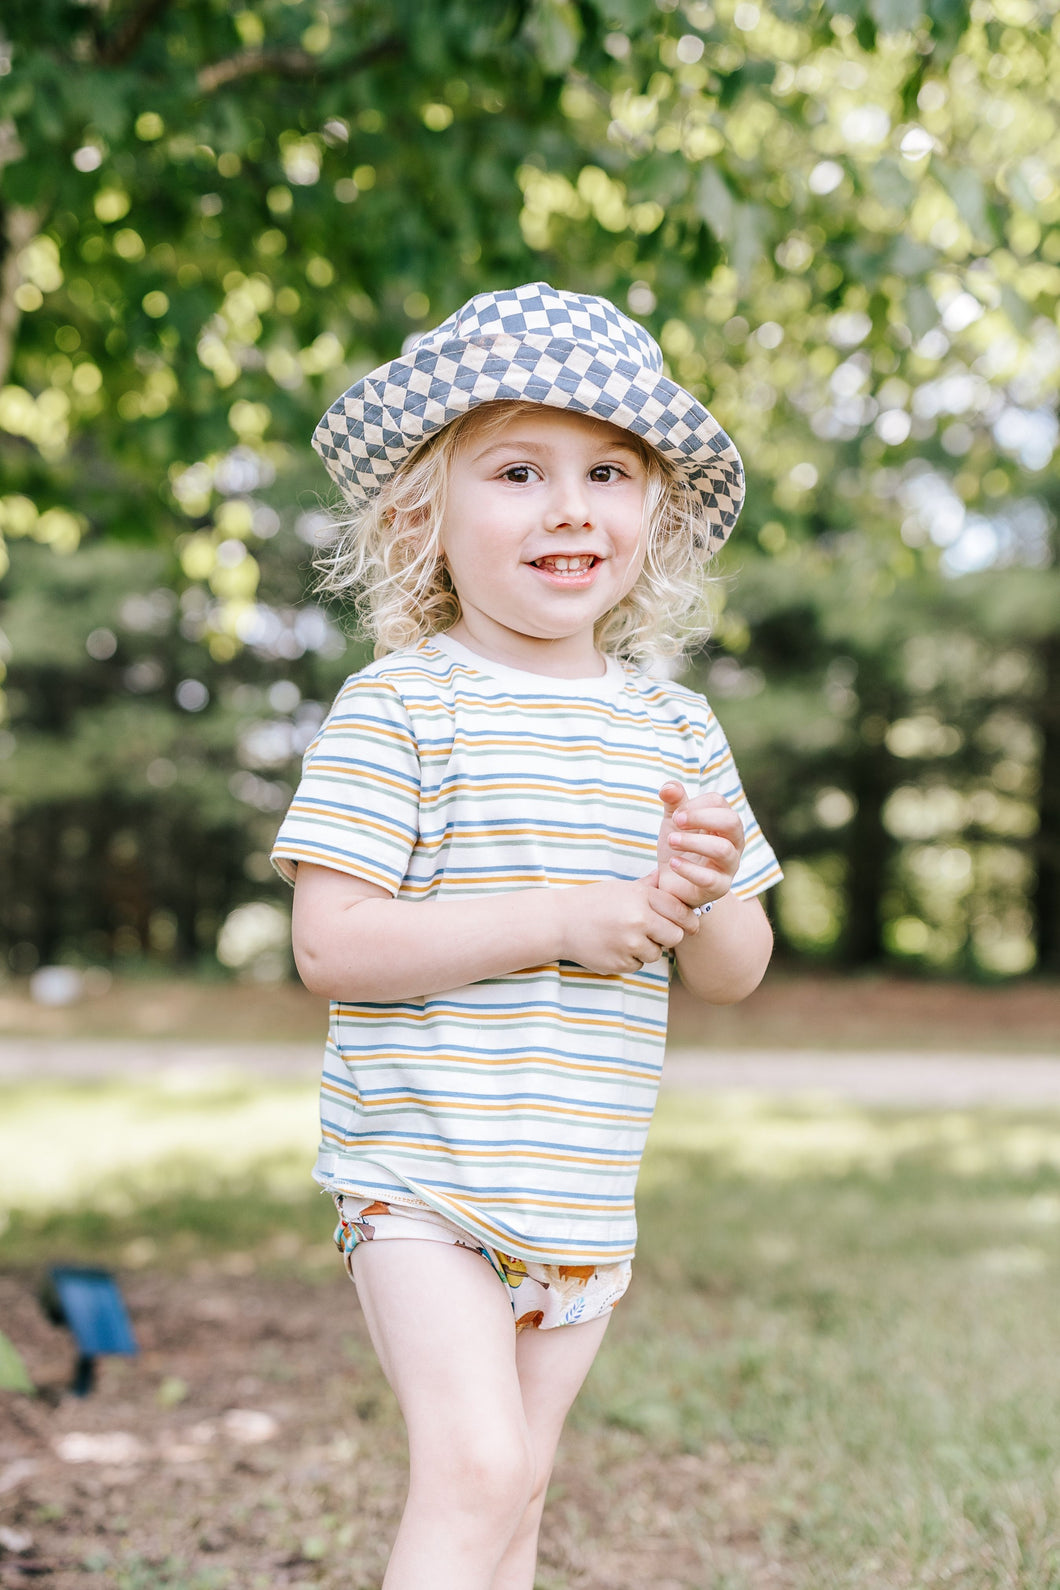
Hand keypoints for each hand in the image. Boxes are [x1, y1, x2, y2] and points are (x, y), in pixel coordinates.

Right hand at [555, 875, 700, 974]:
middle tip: (655, 932)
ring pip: (656, 953)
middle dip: (669, 936)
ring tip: (626, 937)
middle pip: (675, 936)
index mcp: (641, 897)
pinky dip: (630, 959)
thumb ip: (648, 886)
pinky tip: (614, 947)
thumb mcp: (620, 888)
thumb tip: (667, 876)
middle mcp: (638, 920)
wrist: (560, 923)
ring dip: (647, 948)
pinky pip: (638, 965)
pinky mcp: (620, 963)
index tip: (690, 924)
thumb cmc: (591, 902)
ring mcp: (629, 944)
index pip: (680, 911)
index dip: (689, 919)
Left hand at [656, 781, 744, 913]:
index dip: (695, 804)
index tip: (675, 814)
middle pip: (731, 822)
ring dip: (693, 842)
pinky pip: (710, 878)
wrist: (672, 883)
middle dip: (701, 818)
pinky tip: (673, 863)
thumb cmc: (679, 847)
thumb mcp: (674, 822)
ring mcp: (729, 866)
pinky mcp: (719, 888)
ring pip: (722, 849)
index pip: (719, 803)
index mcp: (724, 822)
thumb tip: (668, 787)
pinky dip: (689, 869)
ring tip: (671, 840)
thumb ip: (674, 802)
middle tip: (676, 821)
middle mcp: (733, 842)